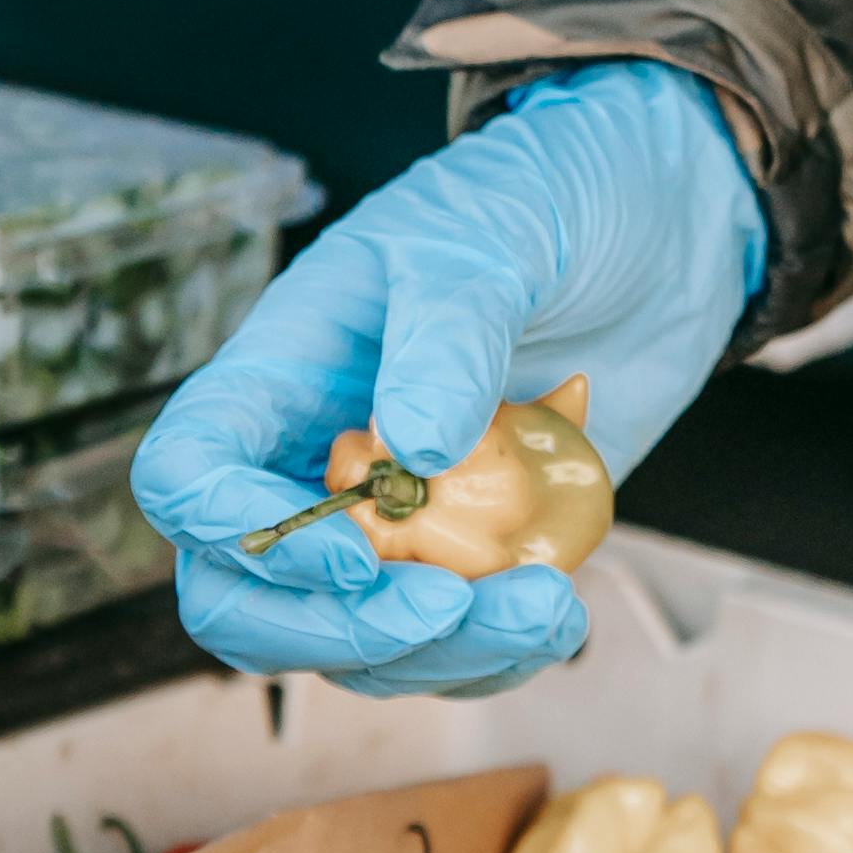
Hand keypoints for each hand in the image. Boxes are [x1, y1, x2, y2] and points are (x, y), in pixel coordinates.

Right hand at [134, 62, 767, 695]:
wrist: (663, 218)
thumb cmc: (549, 195)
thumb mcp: (494, 238)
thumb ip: (450, 334)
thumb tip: (410, 454)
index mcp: (287, 367)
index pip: (189, 470)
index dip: (231, 532)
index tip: (349, 551)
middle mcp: (317, 454)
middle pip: (242, 595)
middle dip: (330, 630)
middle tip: (442, 610)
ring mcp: (393, 514)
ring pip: (347, 640)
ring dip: (434, 655)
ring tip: (545, 609)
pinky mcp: (471, 550)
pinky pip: (441, 646)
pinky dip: (491, 656)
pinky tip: (559, 614)